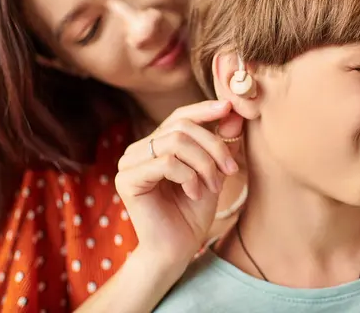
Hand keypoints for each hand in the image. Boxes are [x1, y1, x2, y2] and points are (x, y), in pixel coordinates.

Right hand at [115, 100, 243, 265]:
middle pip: (181, 127)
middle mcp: (139, 149)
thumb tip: (232, 113)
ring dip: (204, 164)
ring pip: (175, 142)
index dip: (204, 109)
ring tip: (213, 186)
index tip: (229, 108)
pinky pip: (166, 163)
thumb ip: (220, 144)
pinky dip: (189, 177)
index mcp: (156, 144)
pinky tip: (195, 194)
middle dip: (213, 146)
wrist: (177, 250)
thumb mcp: (213, 173)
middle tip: (231, 170)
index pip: (180, 116)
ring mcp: (129, 163)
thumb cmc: (193, 213)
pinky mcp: (127, 180)